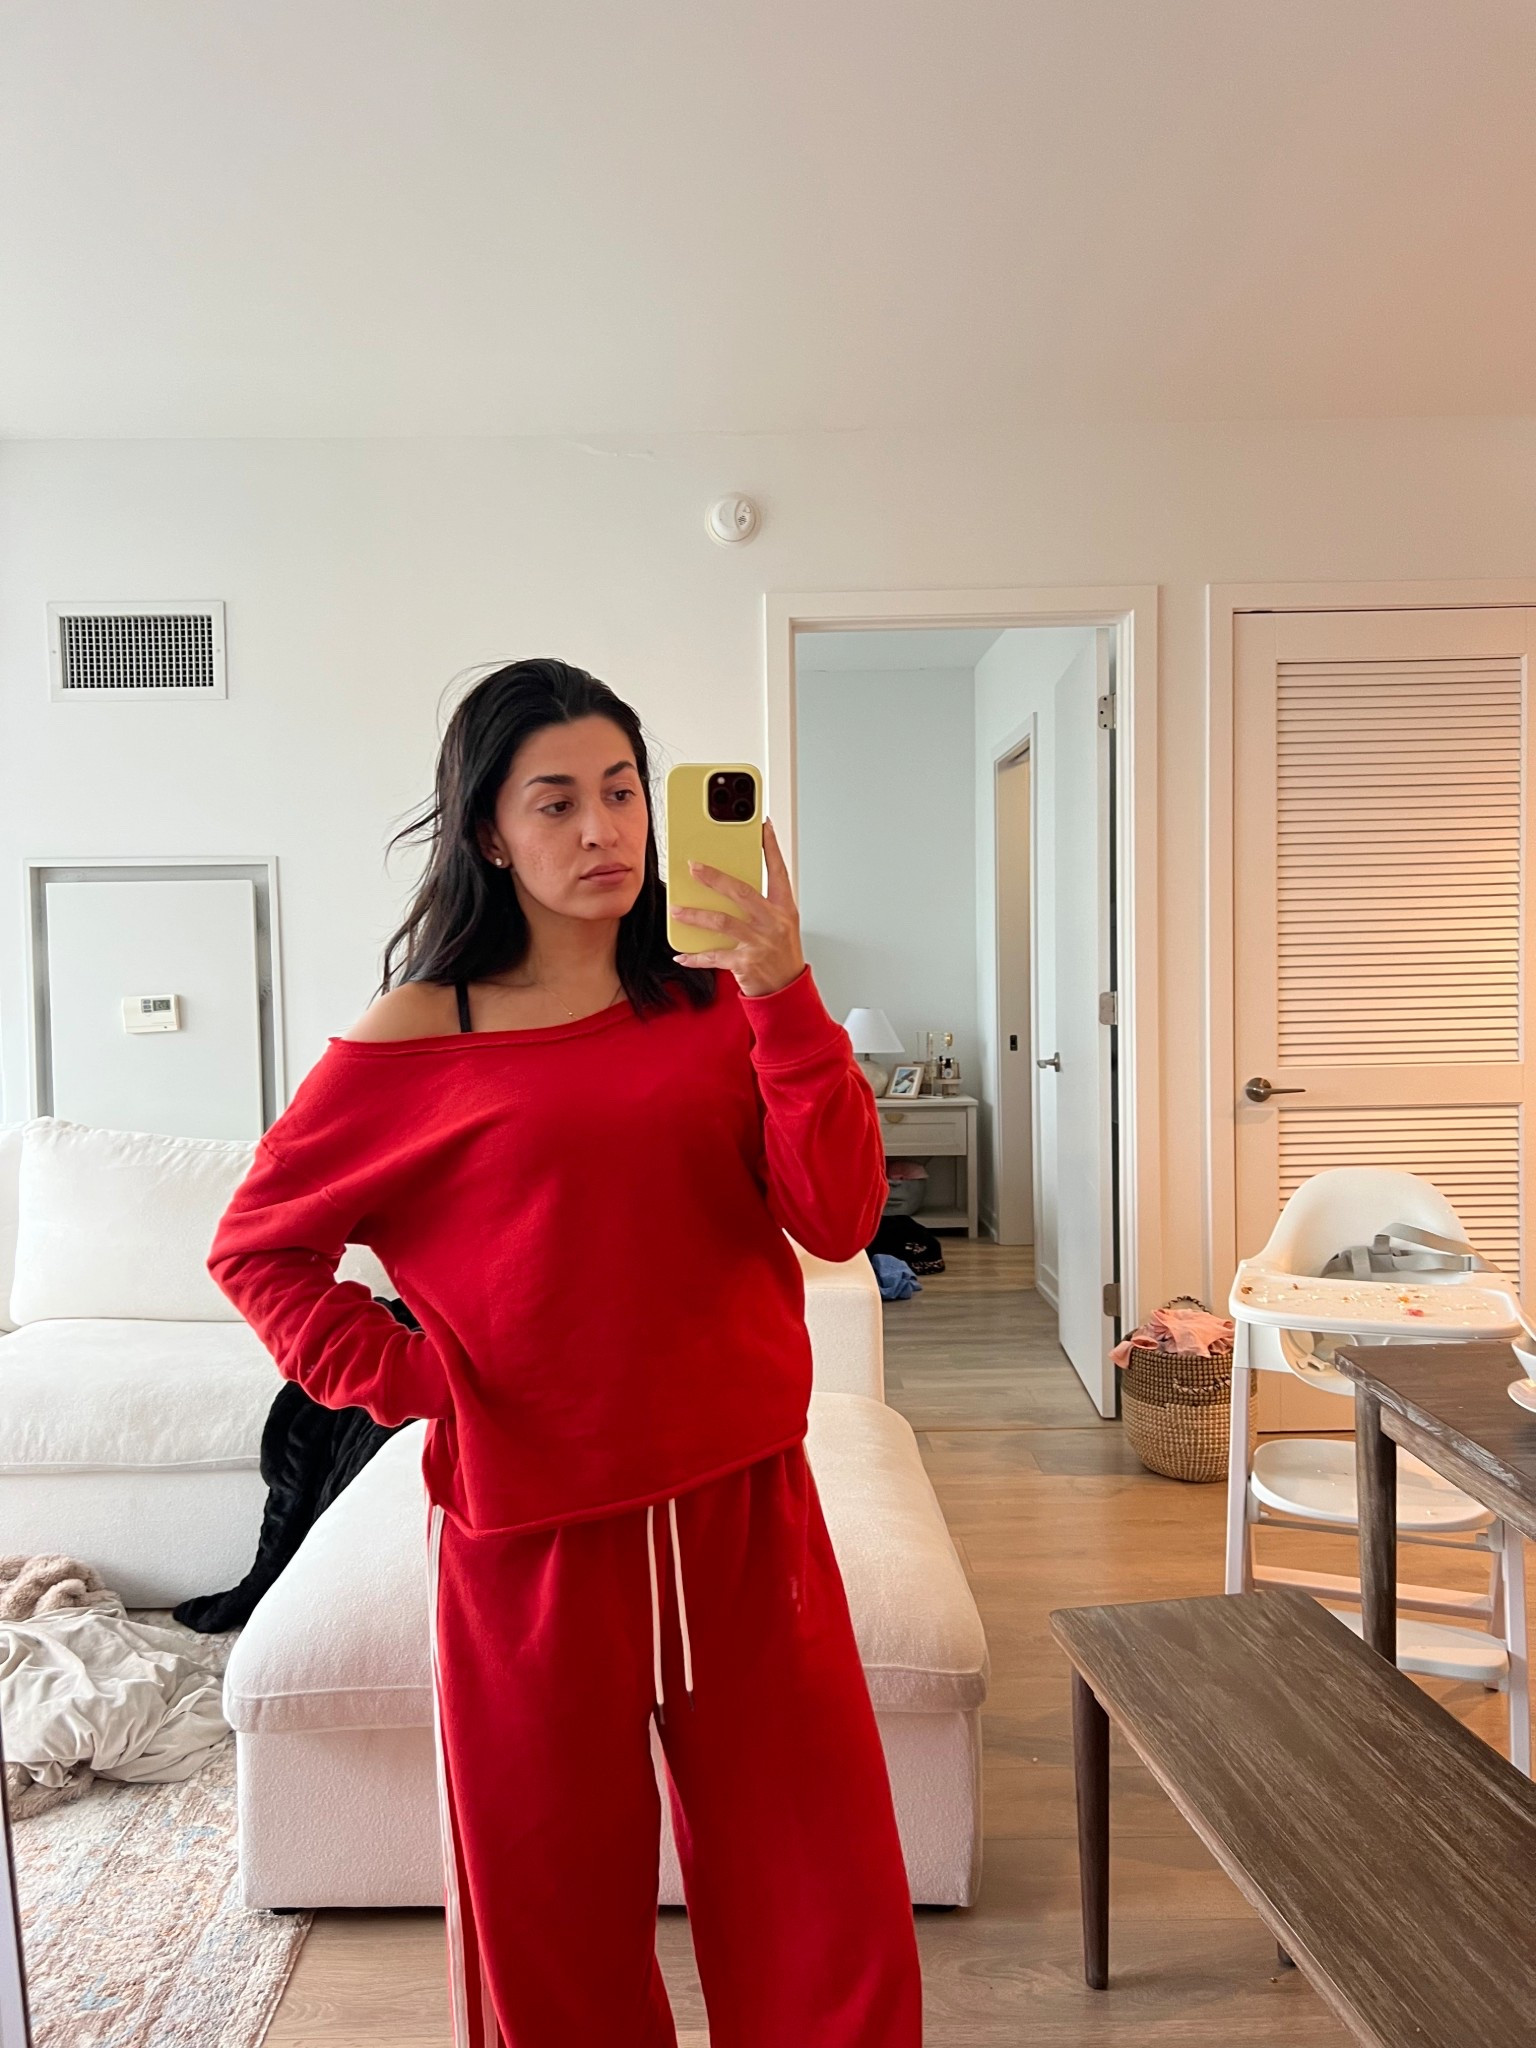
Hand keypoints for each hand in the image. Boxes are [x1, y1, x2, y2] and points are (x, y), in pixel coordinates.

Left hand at [672, 815, 805, 997]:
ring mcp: (759, 942)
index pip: (778, 871)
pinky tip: (681, 955)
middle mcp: (773, 922)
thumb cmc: (781, 953)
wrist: (787, 989)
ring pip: (722, 921)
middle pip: (741, 892)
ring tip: (676, 910)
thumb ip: (760, 903)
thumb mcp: (780, 923)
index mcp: (784, 908)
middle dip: (714, 878)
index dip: (771, 847)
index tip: (762, 826)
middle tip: (693, 867)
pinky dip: (695, 957)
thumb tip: (728, 885)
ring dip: (695, 915)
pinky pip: (714, 956)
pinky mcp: (746, 962)